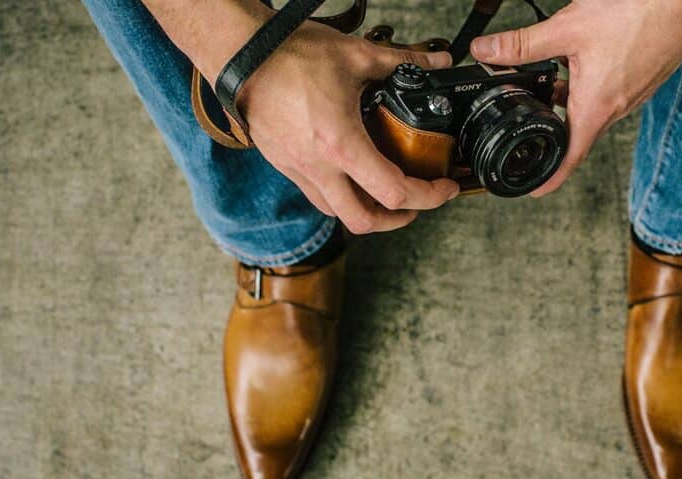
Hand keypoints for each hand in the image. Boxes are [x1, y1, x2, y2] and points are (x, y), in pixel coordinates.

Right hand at [234, 20, 459, 233]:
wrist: (238, 54)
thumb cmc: (288, 55)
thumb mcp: (356, 55)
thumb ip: (402, 61)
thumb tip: (435, 59)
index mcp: (341, 145)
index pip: (394, 192)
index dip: (428, 197)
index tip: (443, 187)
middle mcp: (318, 167)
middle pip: (364, 221)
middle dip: (397, 220)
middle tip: (415, 204)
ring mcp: (297, 169)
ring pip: (337, 213)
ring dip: (367, 212)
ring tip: (386, 195)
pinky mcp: (283, 164)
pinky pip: (317, 196)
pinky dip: (341, 196)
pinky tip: (352, 175)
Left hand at [471, 0, 681, 196]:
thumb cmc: (638, 12)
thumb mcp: (567, 29)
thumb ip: (522, 44)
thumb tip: (486, 53)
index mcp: (597, 107)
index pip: (570, 157)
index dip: (551, 178)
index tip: (536, 189)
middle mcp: (618, 108)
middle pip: (578, 127)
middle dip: (554, 117)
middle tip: (535, 103)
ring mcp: (634, 94)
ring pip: (595, 105)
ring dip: (575, 93)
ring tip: (564, 64)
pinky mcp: (645, 78)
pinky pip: (613, 90)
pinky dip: (595, 80)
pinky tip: (591, 52)